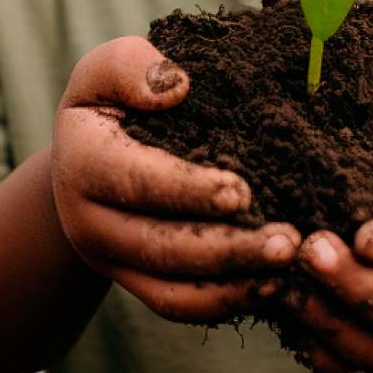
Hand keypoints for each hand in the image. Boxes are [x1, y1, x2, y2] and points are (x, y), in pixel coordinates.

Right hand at [52, 36, 300, 325]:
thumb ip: (130, 66)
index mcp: (82, 164)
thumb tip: (175, 86)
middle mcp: (88, 224)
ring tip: (290, 266)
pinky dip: (228, 303)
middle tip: (288, 241)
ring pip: (173, 291)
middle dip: (227, 249)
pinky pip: (181, 306)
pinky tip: (275, 286)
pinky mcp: (137, 284)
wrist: (88, 155)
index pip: (137, 182)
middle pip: (160, 249)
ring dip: (235, 285)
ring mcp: (113, 262)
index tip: (242, 191)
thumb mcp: (107, 69)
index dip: (188, 190)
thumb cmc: (114, 99)